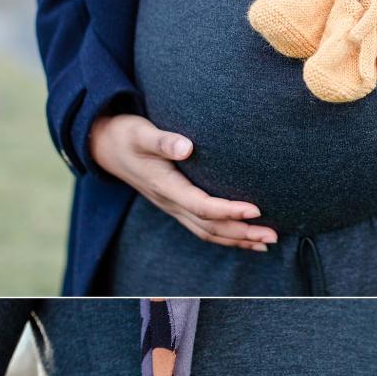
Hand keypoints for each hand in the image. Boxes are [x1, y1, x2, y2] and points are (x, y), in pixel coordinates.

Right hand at [89, 114, 277, 250]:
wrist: (104, 146)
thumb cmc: (125, 135)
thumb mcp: (140, 133)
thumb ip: (162, 141)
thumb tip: (186, 147)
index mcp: (164, 186)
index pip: (201, 206)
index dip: (229, 210)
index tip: (256, 210)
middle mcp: (170, 203)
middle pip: (210, 227)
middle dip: (242, 233)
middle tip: (273, 235)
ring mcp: (173, 208)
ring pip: (207, 233)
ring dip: (237, 240)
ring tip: (267, 242)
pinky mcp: (176, 206)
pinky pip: (203, 229)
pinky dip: (226, 237)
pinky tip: (246, 239)